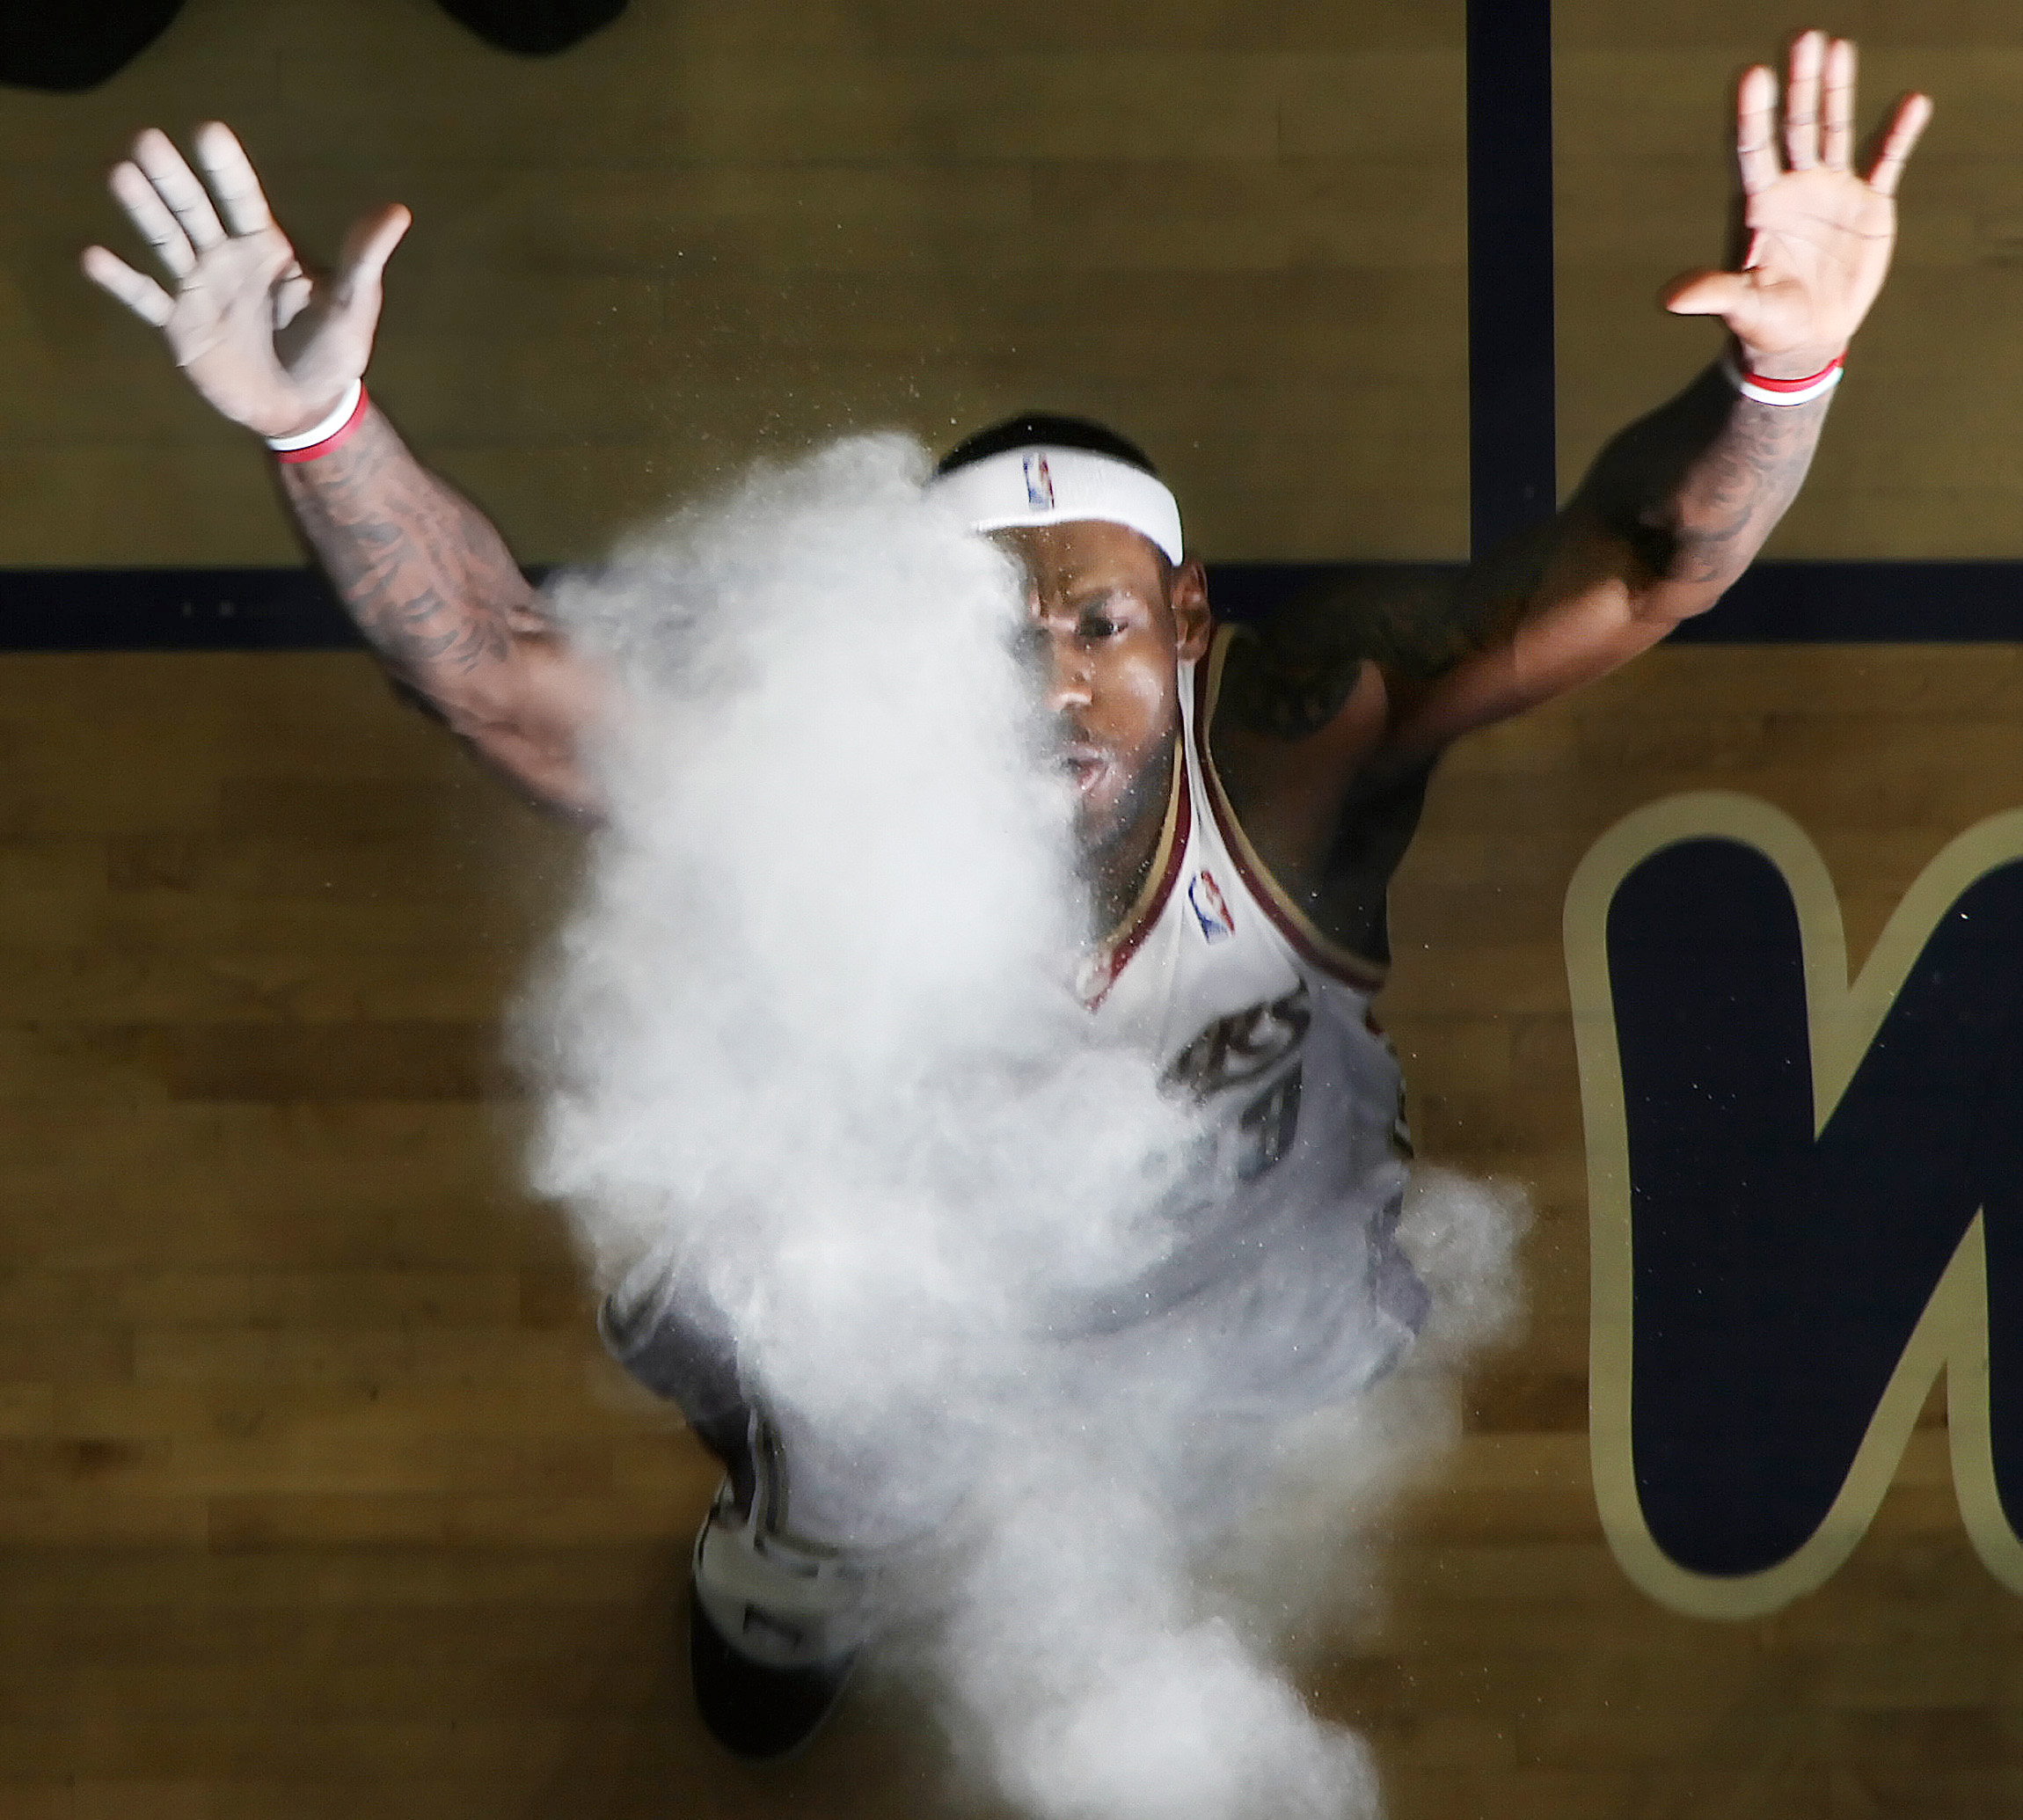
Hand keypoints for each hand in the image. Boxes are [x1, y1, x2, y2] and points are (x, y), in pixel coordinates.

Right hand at [81, 123, 409, 439]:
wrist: (306, 408)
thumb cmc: (332, 353)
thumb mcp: (352, 306)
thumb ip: (363, 260)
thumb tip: (396, 212)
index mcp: (266, 245)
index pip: (242, 198)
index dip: (227, 168)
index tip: (209, 132)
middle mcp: (225, 257)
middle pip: (194, 210)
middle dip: (173, 179)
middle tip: (146, 141)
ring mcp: (198, 287)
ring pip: (166, 241)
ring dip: (143, 211)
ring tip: (119, 175)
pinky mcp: (180, 325)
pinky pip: (145, 299)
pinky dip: (122, 282)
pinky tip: (93, 257)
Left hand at [1663, 31, 1931, 378]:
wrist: (1805, 337)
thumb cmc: (1764, 322)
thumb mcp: (1740, 308)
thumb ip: (1714, 294)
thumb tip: (1671, 298)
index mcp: (1759, 207)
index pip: (1753, 151)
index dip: (1754, 115)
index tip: (1752, 75)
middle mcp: (1794, 188)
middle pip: (1795, 126)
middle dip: (1799, 85)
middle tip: (1803, 37)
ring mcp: (1831, 190)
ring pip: (1834, 130)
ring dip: (1837, 90)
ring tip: (1839, 46)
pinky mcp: (1868, 204)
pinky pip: (1886, 161)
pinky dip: (1898, 134)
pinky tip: (1913, 102)